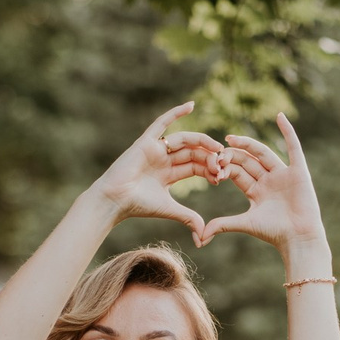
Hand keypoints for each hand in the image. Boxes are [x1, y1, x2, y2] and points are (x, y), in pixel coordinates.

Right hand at [88, 102, 224, 242]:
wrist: (115, 200)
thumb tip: (204, 234)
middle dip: (209, 158)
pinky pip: (162, 122)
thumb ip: (188, 217)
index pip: (195, 166)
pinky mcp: (147, 141)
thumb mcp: (170, 209)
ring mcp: (156, 149)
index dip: (210, 169)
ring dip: (202, 142)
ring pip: (185, 140)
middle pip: (193, 153)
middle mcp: (164, 159)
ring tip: (217, 147)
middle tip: (223, 163)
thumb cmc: (138, 206)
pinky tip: (191, 105)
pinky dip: (176, 113)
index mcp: (169, 174)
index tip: (222, 176)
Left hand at [196, 114, 326, 251]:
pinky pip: (293, 147)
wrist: (298, 238)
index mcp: (256, 191)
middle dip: (232, 156)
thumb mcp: (246, 224)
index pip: (237, 173)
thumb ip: (224, 225)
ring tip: (231, 138)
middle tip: (218, 150)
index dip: (225, 168)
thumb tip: (200, 237)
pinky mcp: (298, 171)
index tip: (213, 166)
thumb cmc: (274, 233)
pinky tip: (280, 117)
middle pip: (247, 161)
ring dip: (248, 143)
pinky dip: (288, 132)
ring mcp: (283, 174)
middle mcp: (269, 180)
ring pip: (263, 153)